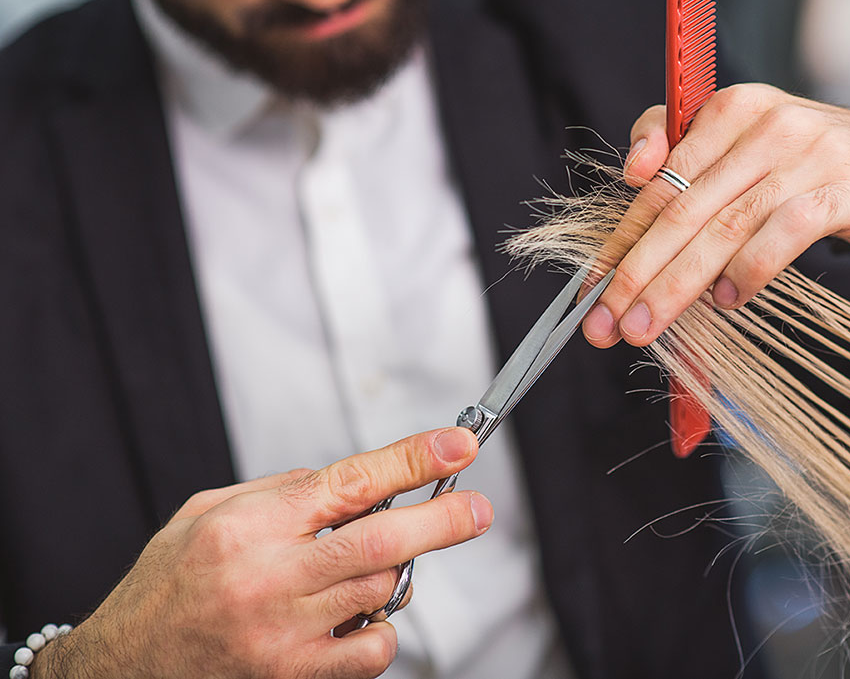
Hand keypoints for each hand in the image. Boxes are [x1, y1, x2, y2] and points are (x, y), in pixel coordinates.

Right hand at [34, 428, 491, 678]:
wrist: (120, 673)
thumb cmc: (165, 589)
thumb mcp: (206, 515)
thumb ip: (280, 493)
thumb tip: (354, 482)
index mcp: (248, 527)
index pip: (352, 482)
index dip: (414, 460)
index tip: (459, 444)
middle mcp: (270, 579)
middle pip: (384, 540)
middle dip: (444, 519)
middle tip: (478, 508)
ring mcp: (285, 635)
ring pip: (383, 590)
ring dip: (393, 572)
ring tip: (363, 567)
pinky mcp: (296, 677)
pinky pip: (371, 647)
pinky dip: (377, 627)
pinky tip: (349, 619)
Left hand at [581, 83, 849, 345]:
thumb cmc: (807, 172)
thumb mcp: (744, 158)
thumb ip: (685, 167)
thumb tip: (630, 183)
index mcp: (728, 109)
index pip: (658, 180)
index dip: (621, 239)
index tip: (591, 290)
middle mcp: (765, 121)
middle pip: (684, 206)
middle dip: (638, 272)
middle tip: (608, 323)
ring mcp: (809, 152)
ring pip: (725, 225)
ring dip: (679, 284)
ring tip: (648, 326)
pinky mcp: (847, 187)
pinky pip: (784, 232)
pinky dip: (750, 270)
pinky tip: (727, 301)